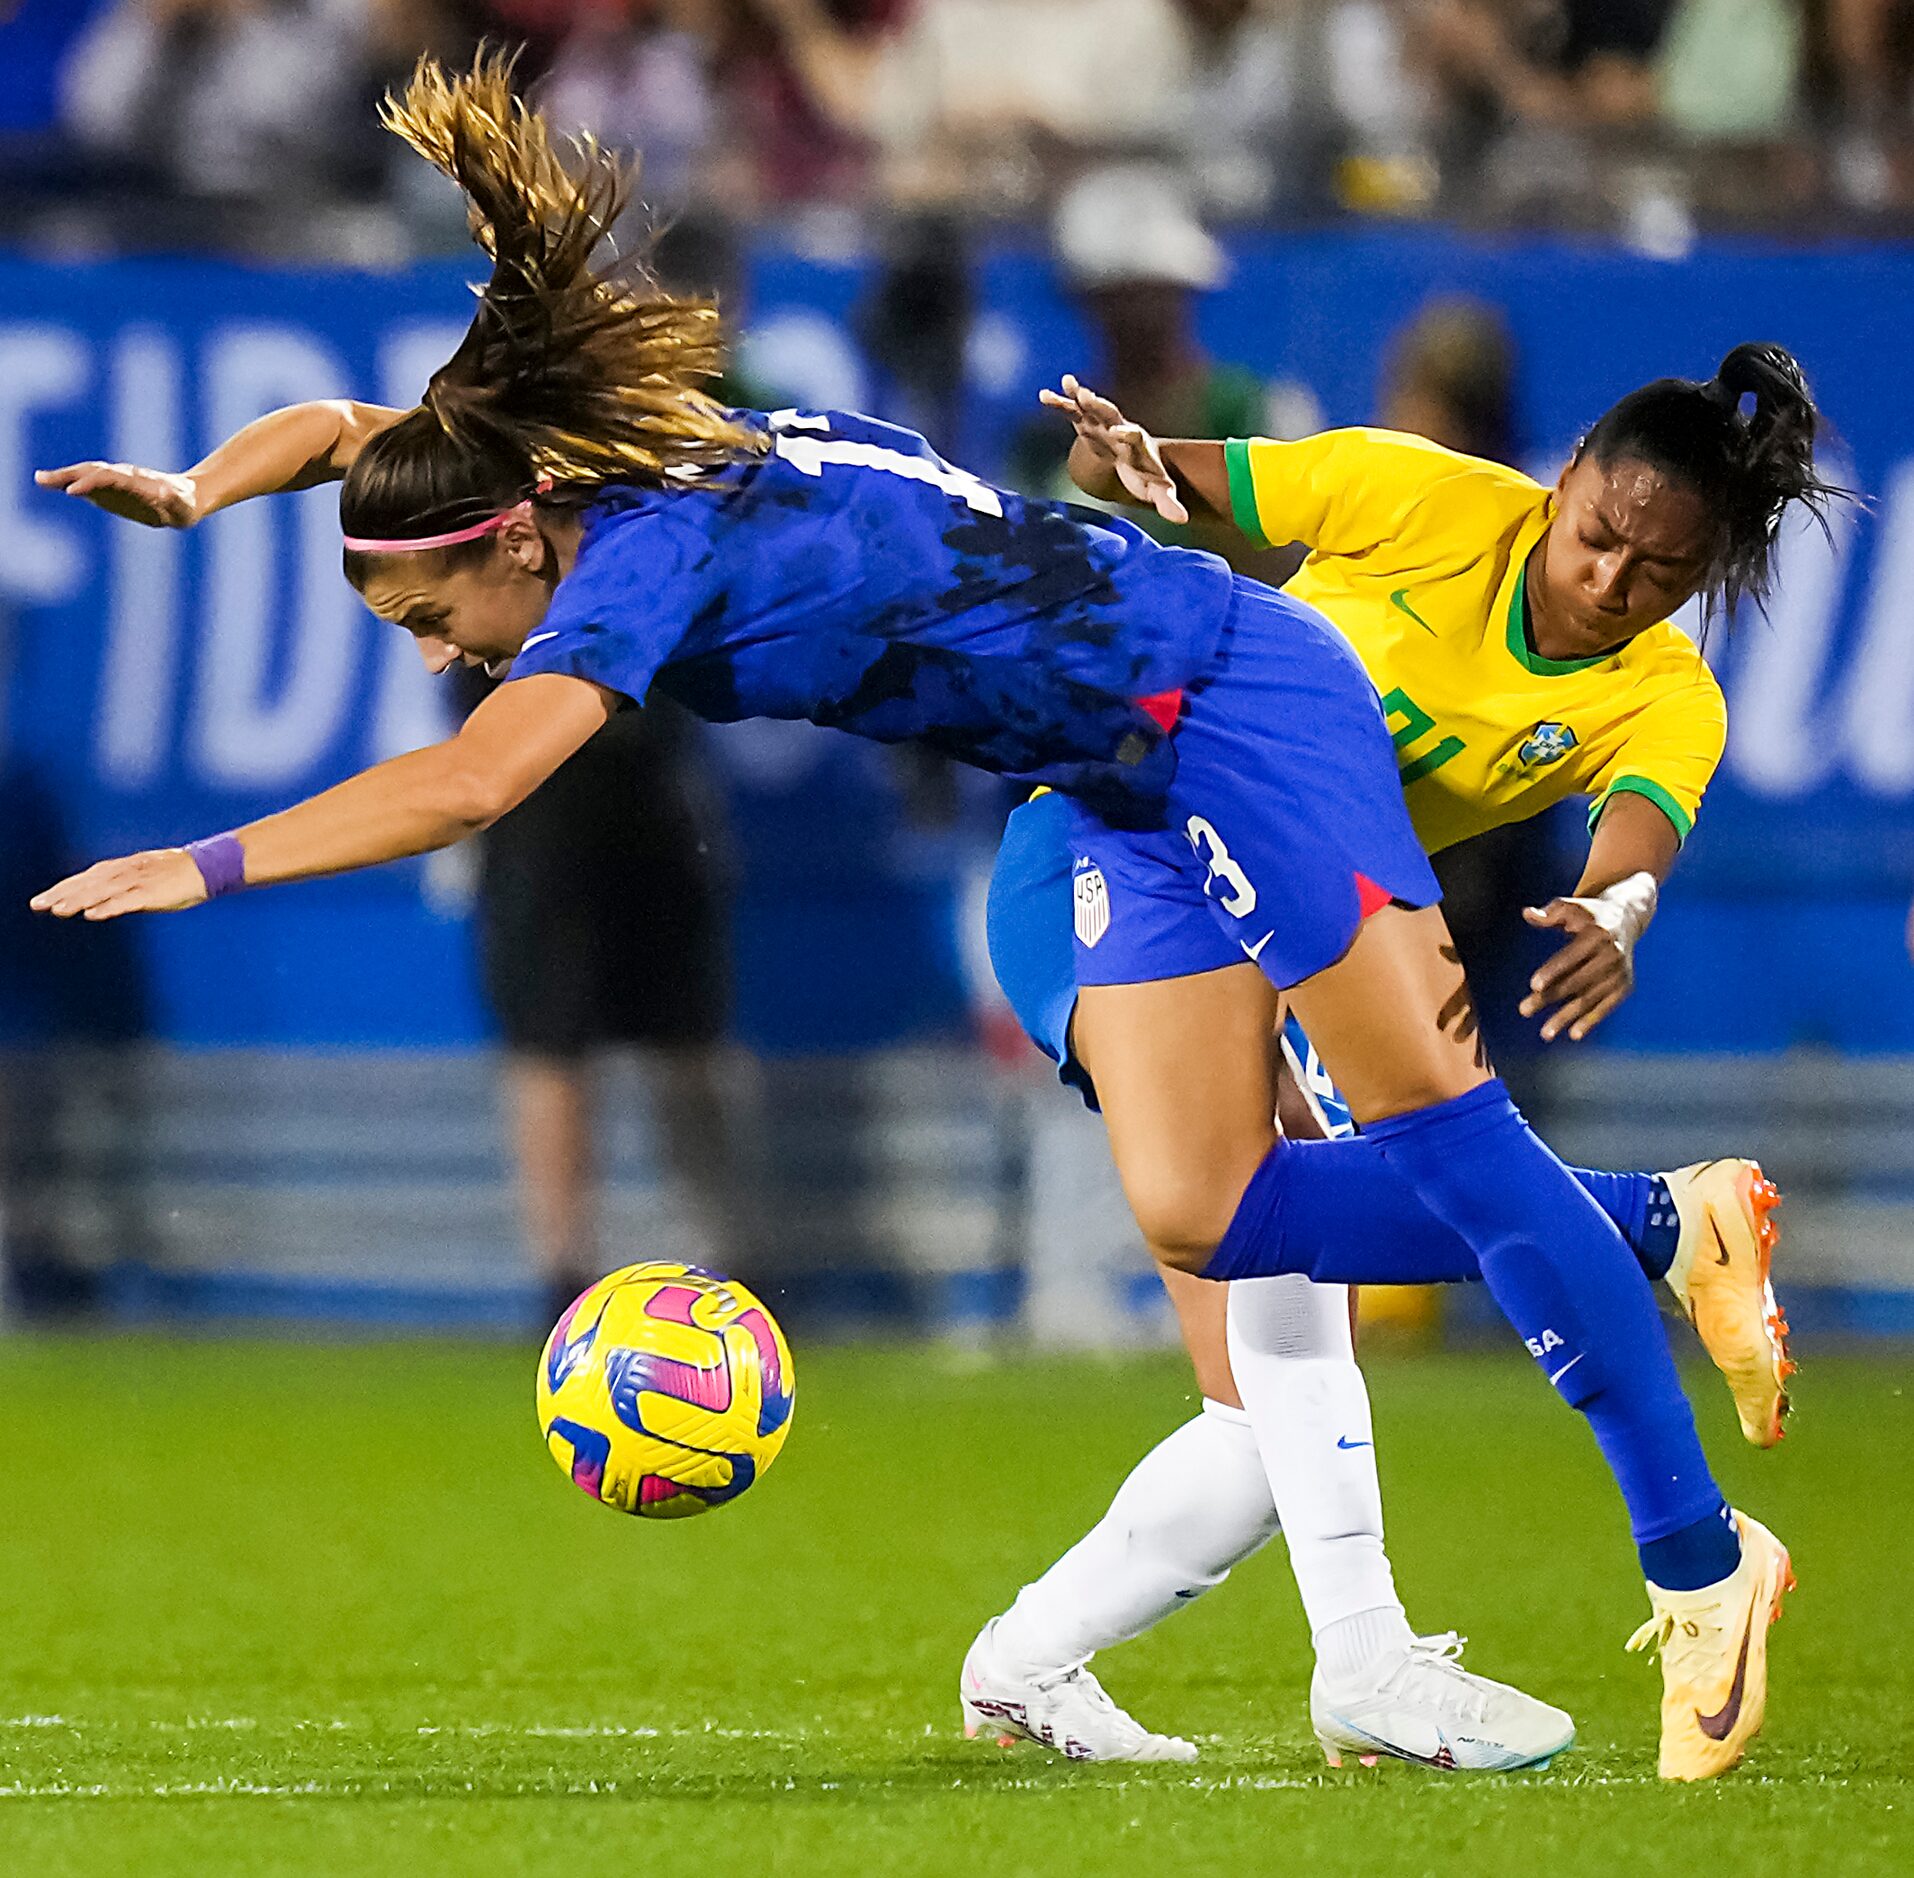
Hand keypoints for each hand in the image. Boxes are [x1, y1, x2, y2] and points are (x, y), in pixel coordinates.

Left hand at [32, 849, 207, 919]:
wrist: (213, 865)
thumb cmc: (183, 873)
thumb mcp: (150, 875)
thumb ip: (128, 885)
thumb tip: (109, 899)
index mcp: (127, 866)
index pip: (89, 876)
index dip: (66, 887)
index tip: (45, 899)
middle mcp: (129, 871)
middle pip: (89, 882)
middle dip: (62, 893)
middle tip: (37, 905)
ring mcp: (141, 881)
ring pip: (103, 891)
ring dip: (79, 900)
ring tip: (58, 910)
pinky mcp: (154, 893)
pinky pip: (127, 900)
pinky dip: (109, 906)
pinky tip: (92, 914)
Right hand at [36, 461, 199, 528]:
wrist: (188, 497)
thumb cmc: (186, 505)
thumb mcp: (184, 507)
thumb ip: (173, 501)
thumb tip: (163, 494)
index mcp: (137, 482)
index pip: (109, 480)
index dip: (90, 484)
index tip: (71, 492)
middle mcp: (122, 477)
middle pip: (92, 472)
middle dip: (68, 475)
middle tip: (42, 479)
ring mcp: (115, 482)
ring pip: (86, 475)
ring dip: (63, 476)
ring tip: (39, 479)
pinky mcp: (112, 491)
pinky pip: (87, 484)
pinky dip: (69, 482)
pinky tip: (49, 483)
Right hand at [1039, 374, 1188, 524]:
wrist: (1140, 463)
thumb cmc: (1149, 478)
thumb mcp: (1160, 492)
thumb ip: (1169, 504)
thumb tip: (1182, 520)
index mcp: (1138, 444)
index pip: (1133, 435)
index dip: (1126, 433)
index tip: (1117, 433)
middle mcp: (1120, 428)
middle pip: (1111, 413)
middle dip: (1099, 405)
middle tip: (1087, 396)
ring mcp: (1103, 424)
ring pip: (1090, 407)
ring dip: (1078, 395)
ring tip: (1065, 381)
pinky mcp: (1089, 425)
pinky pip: (1073, 412)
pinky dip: (1060, 403)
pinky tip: (1044, 396)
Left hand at [1520, 893, 1638, 1040]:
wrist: (1627, 918)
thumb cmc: (1588, 914)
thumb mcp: (1569, 907)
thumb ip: (1548, 914)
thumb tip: (1528, 913)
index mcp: (1597, 933)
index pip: (1572, 955)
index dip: (1553, 970)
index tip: (1534, 985)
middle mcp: (1612, 954)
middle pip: (1577, 980)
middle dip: (1549, 997)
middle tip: (1524, 1010)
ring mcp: (1620, 972)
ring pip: (1590, 998)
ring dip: (1567, 1017)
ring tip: (1545, 1033)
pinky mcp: (1625, 986)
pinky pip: (1606, 1007)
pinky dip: (1591, 1021)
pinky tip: (1573, 1034)